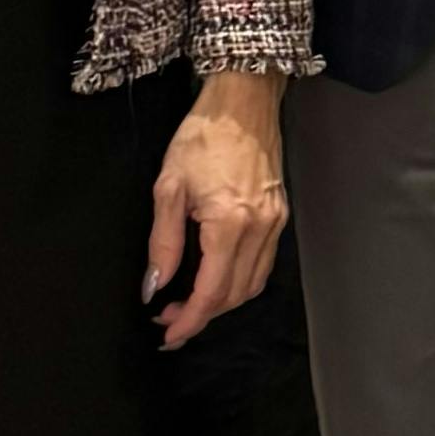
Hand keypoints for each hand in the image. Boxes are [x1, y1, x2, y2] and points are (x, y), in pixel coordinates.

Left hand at [145, 70, 290, 350]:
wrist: (242, 101)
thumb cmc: (202, 136)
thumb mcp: (168, 187)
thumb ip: (162, 242)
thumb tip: (154, 286)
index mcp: (230, 223)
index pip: (211, 291)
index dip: (188, 320)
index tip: (167, 334)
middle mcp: (260, 228)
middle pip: (235, 295)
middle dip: (202, 315)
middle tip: (169, 318)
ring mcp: (276, 222)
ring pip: (253, 283)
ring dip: (222, 302)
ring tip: (189, 302)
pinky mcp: (280, 214)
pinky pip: (263, 263)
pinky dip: (239, 281)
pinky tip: (216, 276)